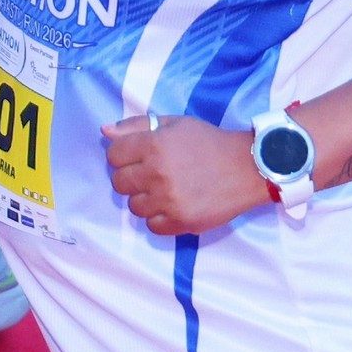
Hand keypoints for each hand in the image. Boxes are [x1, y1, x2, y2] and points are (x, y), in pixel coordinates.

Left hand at [102, 111, 268, 236]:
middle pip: (119, 183)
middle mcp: (157, 173)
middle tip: (151, 174)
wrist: (246, 168)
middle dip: (131, 177)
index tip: (138, 156)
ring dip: (145, 199)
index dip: (123, 155)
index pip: (114, 155)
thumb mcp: (175, 124)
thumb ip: (136, 126)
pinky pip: (152, 227)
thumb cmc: (209, 142)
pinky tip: (173, 205)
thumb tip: (104, 132)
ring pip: (134, 207)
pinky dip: (160, 218)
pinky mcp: (181, 222)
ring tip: (165, 190)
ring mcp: (169, 200)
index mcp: (154, 145)